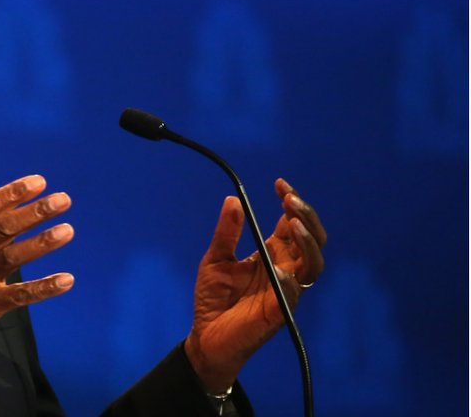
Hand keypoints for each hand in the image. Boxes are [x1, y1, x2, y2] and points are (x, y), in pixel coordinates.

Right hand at [0, 175, 74, 381]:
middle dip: (34, 212)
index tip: (38, 182)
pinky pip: (19, 295)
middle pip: (2, 228)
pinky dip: (43, 287)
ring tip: (67, 230)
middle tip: (63, 200)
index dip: (12, 193)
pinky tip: (66, 280)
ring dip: (41, 243)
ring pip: (12, 257)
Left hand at [184, 178, 326, 391]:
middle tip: (289, 199)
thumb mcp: (215, 258)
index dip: (292, 202)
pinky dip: (290, 280)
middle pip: (313, 240)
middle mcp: (285, 269)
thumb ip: (226, 233)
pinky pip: (294, 295)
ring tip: (293, 224)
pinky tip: (279, 268)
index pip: (293, 223)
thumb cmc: (213, 298)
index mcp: (272, 253)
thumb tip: (232, 200)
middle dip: (306, 216)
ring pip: (314, 265)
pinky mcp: (279, 312)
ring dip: (308, 242)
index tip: (279, 184)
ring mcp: (285, 290)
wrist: (205, 335)